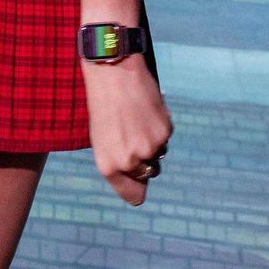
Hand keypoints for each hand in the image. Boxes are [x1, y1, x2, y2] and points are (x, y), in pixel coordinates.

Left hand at [83, 57, 172, 205]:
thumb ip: (118, 161)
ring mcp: (149, 148)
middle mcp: (129, 162)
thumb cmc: (103, 104)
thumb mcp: (102, 139)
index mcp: (108, 166)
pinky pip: (165, 136)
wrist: (112, 72)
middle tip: (134, 135)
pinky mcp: (164, 131)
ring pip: (159, 153)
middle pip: (149, 174)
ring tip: (136, 117)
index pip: (133, 195)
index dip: (137, 188)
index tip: (139, 182)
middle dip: (145, 160)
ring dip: (152, 140)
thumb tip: (142, 174)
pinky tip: (146, 109)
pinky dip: (159, 125)